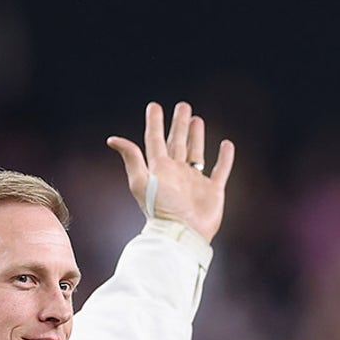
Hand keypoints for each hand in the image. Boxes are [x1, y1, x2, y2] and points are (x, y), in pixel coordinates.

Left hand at [107, 101, 234, 242]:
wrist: (182, 234)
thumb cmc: (160, 209)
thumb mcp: (141, 181)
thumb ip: (131, 158)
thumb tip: (112, 139)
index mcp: (159, 169)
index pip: (154, 140)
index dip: (154, 123)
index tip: (154, 106)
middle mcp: (176, 173)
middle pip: (177, 142)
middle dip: (179, 124)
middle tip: (182, 106)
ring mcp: (194, 181)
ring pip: (196, 152)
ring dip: (196, 137)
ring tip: (197, 119)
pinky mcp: (212, 191)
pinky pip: (220, 170)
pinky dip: (225, 158)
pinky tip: (226, 144)